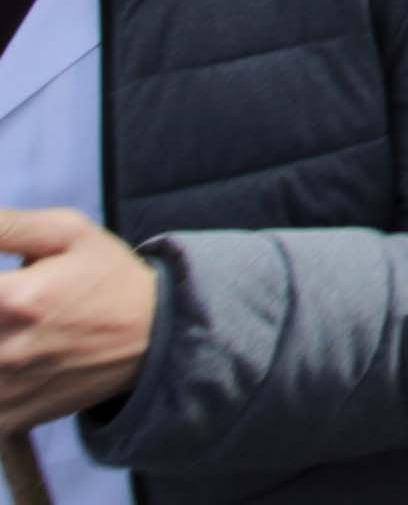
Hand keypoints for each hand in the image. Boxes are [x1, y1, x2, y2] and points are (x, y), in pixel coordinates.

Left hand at [0, 210, 155, 426]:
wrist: (155, 339)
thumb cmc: (107, 279)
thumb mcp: (68, 233)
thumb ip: (8, 226)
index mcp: (15, 300)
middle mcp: (4, 349)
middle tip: (4, 304)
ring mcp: (5, 389)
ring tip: (7, 326)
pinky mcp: (9, 418)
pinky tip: (7, 358)